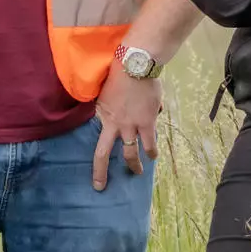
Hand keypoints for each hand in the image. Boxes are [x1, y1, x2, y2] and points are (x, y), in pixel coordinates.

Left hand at [93, 69, 161, 189]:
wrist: (136, 64)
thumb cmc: (119, 73)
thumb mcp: (104, 91)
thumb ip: (106, 106)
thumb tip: (110, 111)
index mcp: (103, 117)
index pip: (97, 147)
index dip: (97, 168)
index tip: (97, 182)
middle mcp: (115, 125)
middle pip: (106, 154)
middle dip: (103, 173)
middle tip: (102, 186)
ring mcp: (132, 125)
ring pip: (132, 153)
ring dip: (135, 164)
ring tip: (139, 172)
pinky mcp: (148, 121)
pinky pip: (150, 142)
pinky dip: (152, 150)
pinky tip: (153, 156)